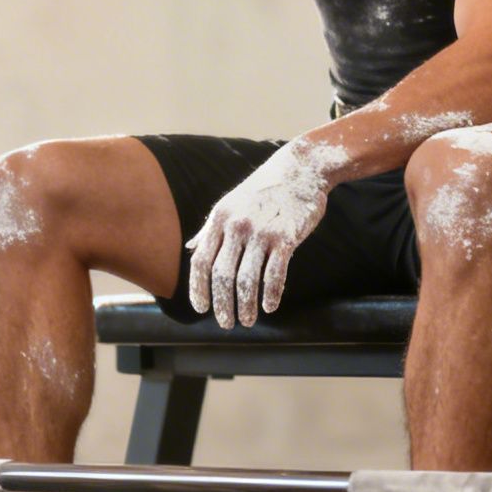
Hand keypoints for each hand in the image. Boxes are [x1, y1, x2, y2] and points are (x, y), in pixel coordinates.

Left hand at [187, 141, 338, 328]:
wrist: (300, 169)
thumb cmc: (263, 190)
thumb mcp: (230, 204)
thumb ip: (210, 229)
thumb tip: (190, 249)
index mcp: (219, 219)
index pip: (201, 261)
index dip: (198, 288)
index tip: (201, 309)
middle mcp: (237, 226)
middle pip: (222, 275)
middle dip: (222, 304)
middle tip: (226, 323)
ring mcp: (261, 231)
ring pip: (247, 279)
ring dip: (246, 306)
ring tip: (248, 320)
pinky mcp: (286, 237)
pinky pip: (275, 273)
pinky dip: (271, 294)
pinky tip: (269, 306)